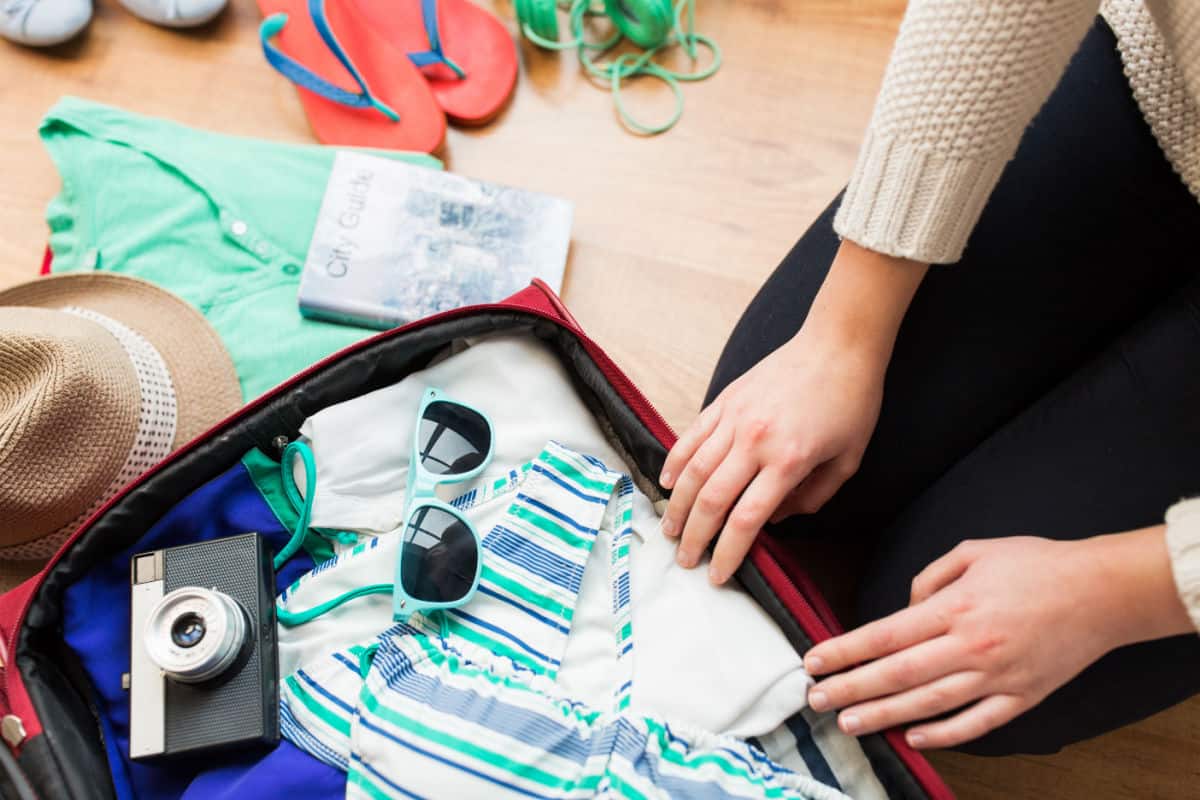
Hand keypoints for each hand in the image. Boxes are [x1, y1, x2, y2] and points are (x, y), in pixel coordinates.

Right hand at [659, 240, 927, 583]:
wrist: (838, 345)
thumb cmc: (851, 402)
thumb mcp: (848, 461)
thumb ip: (812, 498)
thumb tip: (774, 519)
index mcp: (788, 460)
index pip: (746, 519)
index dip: (728, 552)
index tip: (717, 575)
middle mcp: (754, 440)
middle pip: (711, 500)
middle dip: (694, 537)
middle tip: (684, 560)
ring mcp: (734, 417)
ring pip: (692, 470)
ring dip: (676, 504)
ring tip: (670, 529)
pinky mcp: (724, 400)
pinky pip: (691, 436)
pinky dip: (675, 462)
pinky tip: (667, 483)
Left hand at [803, 529, 1194, 748]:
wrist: (1103, 590)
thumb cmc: (1037, 564)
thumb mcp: (974, 551)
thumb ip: (929, 577)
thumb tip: (904, 606)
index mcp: (956, 608)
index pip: (885, 634)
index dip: (845, 651)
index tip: (814, 661)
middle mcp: (972, 646)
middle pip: (898, 673)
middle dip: (850, 688)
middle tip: (816, 699)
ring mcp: (998, 677)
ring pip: (929, 703)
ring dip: (884, 715)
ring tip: (849, 722)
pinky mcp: (1023, 697)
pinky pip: (976, 723)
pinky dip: (944, 734)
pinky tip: (914, 738)